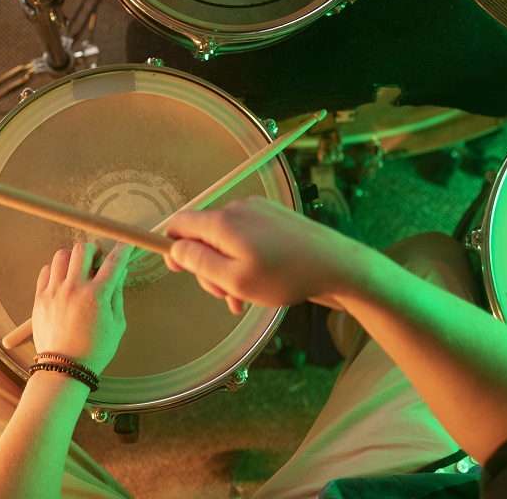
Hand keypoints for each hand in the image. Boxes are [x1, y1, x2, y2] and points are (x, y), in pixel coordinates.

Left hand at [31, 242, 128, 372]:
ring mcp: (54, 292)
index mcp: (97, 296)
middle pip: (82, 249)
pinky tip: (63, 281)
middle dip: (93, 250)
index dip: (123, 249)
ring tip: (78, 271)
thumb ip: (117, 295)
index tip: (126, 244)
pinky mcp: (40, 298)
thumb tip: (119, 273)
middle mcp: (74, 289)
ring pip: (61, 256)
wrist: (64, 368)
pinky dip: (56, 270)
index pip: (114, 262)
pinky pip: (46, 270)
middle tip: (97, 262)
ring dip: (73, 258)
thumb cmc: (94, 350)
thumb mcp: (117, 325)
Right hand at [163, 197, 361, 312]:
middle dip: (208, 267)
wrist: (335, 264)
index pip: (180, 223)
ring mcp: (257, 209)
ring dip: (228, 268)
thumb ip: (199, 263)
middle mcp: (237, 208)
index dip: (171, 246)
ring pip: (226, 239)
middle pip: (203, 235)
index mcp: (222, 223)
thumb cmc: (285, 276)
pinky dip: (245, 257)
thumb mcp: (235, 280)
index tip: (176, 269)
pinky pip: (246, 235)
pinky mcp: (273, 215)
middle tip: (225, 297)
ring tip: (246, 297)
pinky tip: (261, 280)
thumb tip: (175, 248)